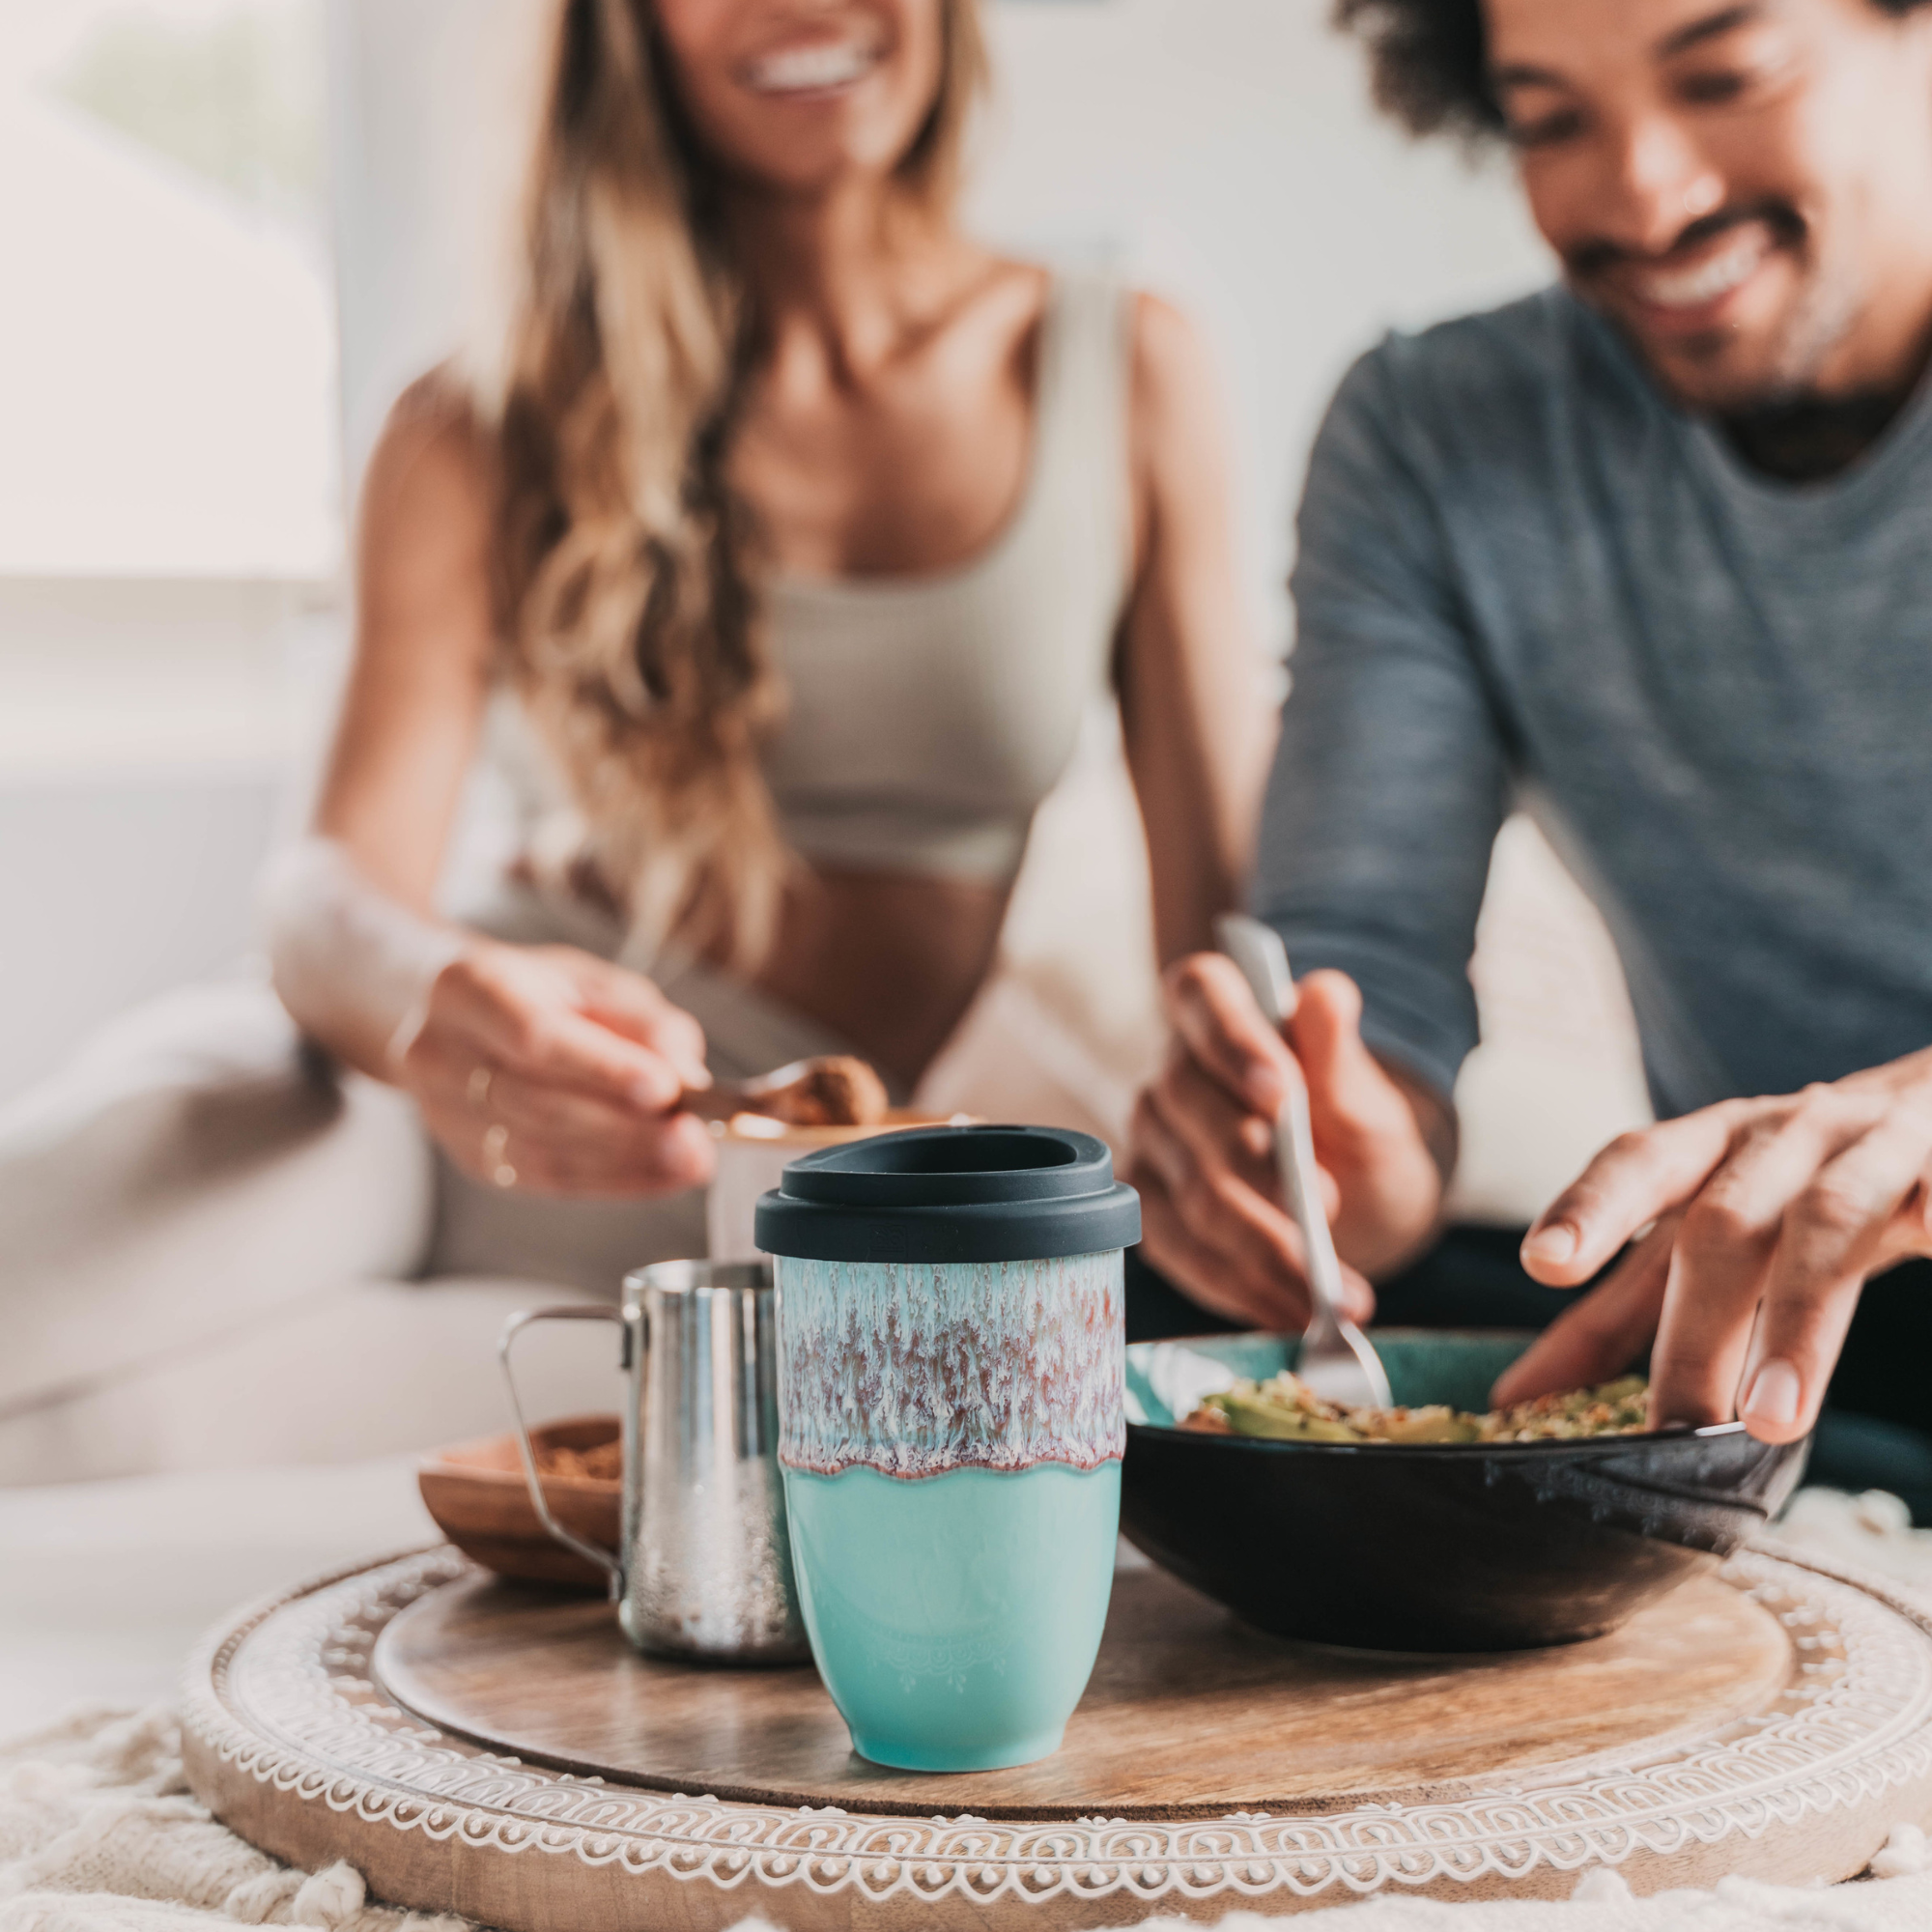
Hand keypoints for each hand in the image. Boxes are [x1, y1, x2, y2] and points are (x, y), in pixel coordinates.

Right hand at [397, 940, 716, 1197]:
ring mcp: (445, 1113)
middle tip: (693, 1140)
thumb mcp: (595, 983)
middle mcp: (438, 1053)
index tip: (664, 1090)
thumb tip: (686, 1078)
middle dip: (625, 1130)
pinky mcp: (469, 1158)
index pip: (534, 1037)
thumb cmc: (538, 992)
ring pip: (539, 1153)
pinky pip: (545, 1180)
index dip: (600, 1069)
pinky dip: (611, 1181)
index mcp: (466, 988)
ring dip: (624, 1163)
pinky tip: (659, 1176)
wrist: (459, 1016)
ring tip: (689, 1160)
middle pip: (537, 1104)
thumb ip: (643, 1024)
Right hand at [1126, 954, 1451, 1329]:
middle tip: (1329, 1208)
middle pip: (1188, 1104)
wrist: (1357, 1199)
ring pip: (1188, 1192)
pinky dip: (1240, 1288)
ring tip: (1329, 1291)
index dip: (1232, 1043)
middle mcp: (1172, 1072)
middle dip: (1259, 1167)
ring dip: (1262, 1249)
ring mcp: (1154, 1143)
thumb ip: (1343, 1060)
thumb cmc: (1356, 1134)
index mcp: (1221, 1012)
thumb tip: (1328, 994)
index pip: (1202, 996)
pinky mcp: (1149, 1210)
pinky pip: (1179, 1251)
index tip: (1284, 1096)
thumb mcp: (1370, 1102)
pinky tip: (1288, 1310)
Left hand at [1495, 1051, 1931, 1441]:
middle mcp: (1785, 1133)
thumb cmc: (1801, 1183)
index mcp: (1713, 1145)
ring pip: (1826, 1222)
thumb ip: (1623, 1307)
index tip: (1543, 1263)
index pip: (1638, 1165)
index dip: (1590, 1210)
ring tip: (1773, 1417)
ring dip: (1798, 1323)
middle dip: (1694, 1329)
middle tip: (1672, 1429)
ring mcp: (1874, 1145)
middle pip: (1723, 1222)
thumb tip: (1521, 1397)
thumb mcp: (1709, 1226)